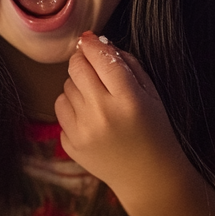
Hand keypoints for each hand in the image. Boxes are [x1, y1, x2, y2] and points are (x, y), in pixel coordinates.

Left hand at [55, 32, 190, 198]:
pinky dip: (72, 108)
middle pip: (76, 68)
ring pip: (65, 88)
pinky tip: (90, 117)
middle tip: (90, 62)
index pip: (101, 58)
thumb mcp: (151, 94)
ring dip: (78, 86)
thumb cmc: (154, 131)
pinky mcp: (70, 144)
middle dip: (81, 59)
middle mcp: (102, 114)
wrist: (147, 177)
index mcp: (128, 100)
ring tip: (97, 98)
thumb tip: (100, 43)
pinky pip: (61, 111)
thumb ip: (128, 65)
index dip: (92, 43)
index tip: (89, 38)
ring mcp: (83, 131)